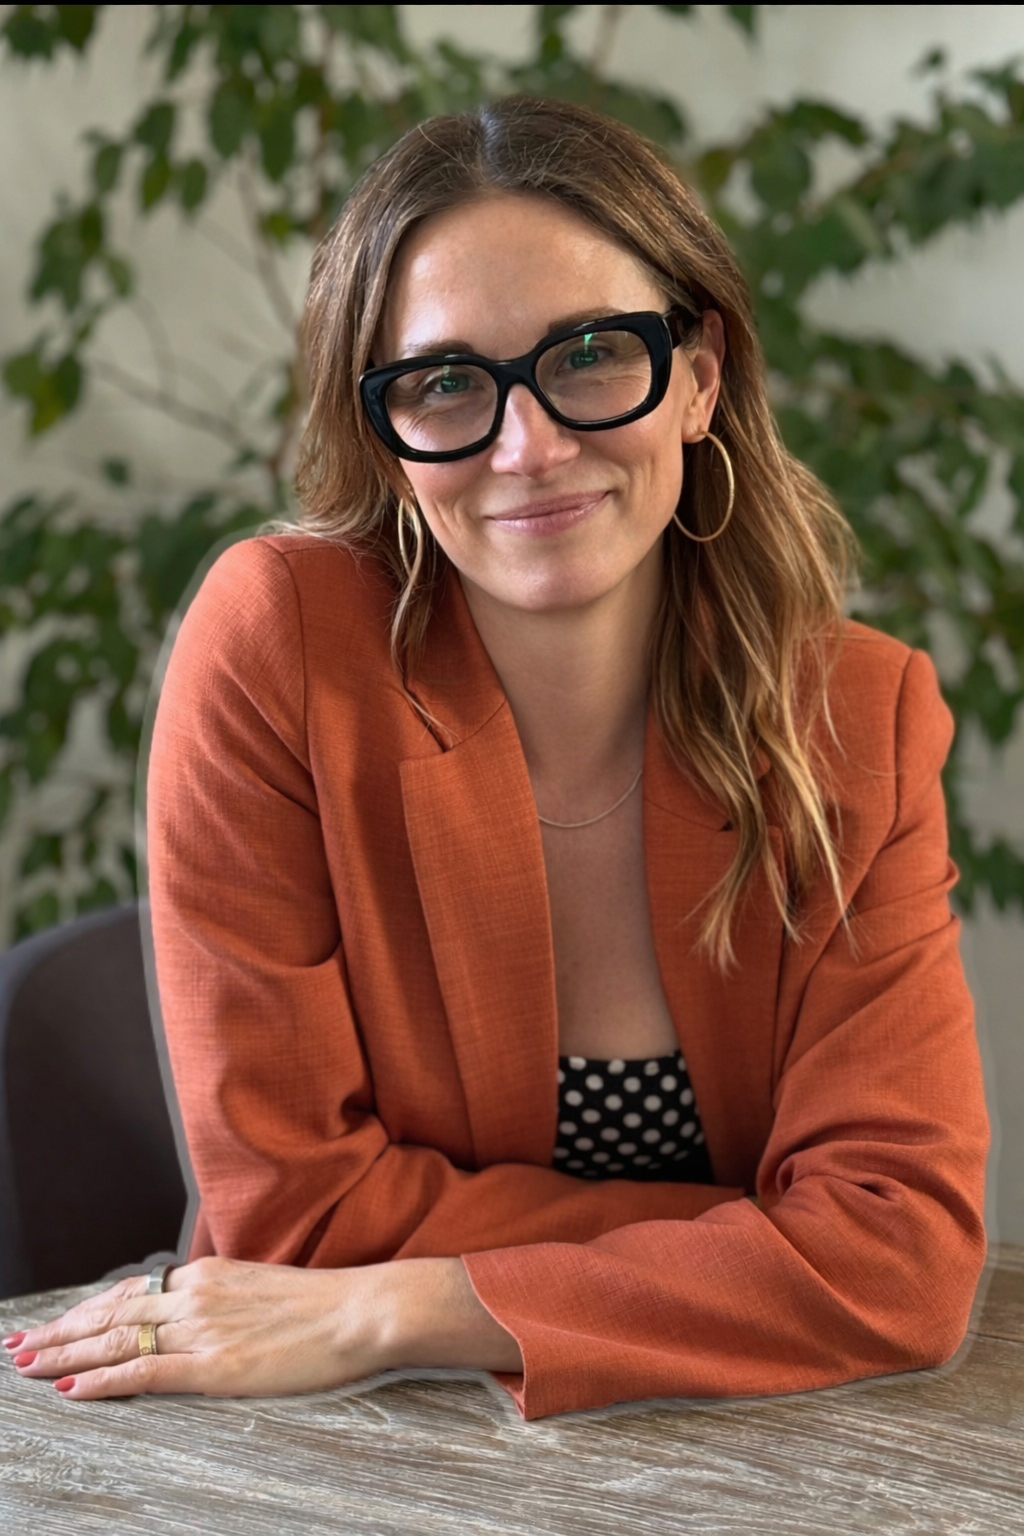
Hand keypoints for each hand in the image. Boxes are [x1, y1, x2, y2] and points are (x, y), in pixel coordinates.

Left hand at [4, 1257, 391, 1400]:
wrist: (359, 1311)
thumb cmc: (322, 1304)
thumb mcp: (262, 1287)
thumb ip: (222, 1298)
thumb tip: (193, 1312)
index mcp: (208, 1274)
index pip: (131, 1293)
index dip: (87, 1310)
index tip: (56, 1322)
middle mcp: (196, 1296)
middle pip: (111, 1315)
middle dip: (60, 1332)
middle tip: (19, 1345)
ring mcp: (203, 1331)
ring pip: (117, 1343)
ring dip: (66, 1356)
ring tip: (27, 1366)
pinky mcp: (216, 1366)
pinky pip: (146, 1374)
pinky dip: (104, 1383)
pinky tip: (75, 1389)